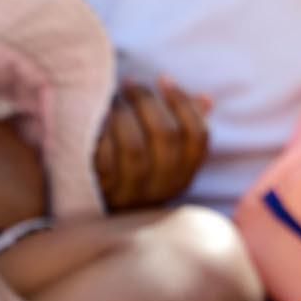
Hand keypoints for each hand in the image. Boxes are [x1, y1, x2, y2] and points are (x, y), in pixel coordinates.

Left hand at [93, 78, 210, 210]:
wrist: (94, 221)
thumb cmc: (133, 175)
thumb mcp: (163, 158)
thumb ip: (184, 129)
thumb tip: (206, 99)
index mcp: (183, 177)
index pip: (197, 136)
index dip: (183, 102)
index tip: (164, 79)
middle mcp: (162, 188)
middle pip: (165, 135)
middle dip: (147, 100)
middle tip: (130, 84)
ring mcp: (131, 193)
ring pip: (135, 146)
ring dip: (122, 113)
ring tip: (112, 98)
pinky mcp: (100, 192)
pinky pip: (103, 156)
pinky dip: (101, 132)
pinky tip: (96, 118)